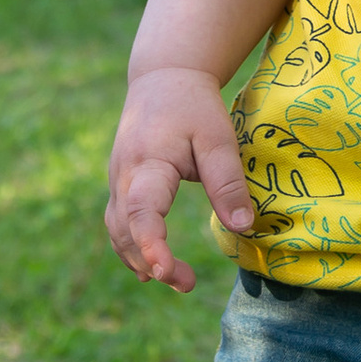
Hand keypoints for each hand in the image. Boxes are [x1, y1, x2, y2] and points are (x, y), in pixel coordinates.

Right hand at [106, 67, 256, 291]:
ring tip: (176, 280)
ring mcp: (117, 181)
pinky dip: (132, 247)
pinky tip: (150, 269)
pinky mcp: (121, 184)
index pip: (142, 212)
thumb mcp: (218, 137)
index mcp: (147, 163)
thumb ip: (227, 182)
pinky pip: (119, 222)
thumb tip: (243, 228)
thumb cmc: (193, 106)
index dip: (151, 245)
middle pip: (126, 230)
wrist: (163, 77)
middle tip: (186, 284)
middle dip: (150, 262)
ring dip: (140, 260)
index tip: (166, 271)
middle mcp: (123, 176)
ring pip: (118, 230)